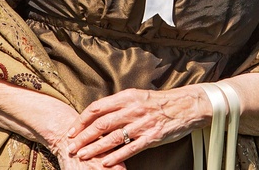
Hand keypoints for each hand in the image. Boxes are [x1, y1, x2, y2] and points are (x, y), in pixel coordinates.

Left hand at [66, 87, 209, 166]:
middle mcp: (133, 109)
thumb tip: (99, 114)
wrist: (186, 105)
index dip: (82, 120)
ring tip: (82, 156)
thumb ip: (120, 104)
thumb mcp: (138, 96)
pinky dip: (116, 157)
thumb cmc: (160, 102)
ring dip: (95, 148)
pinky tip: (106, 163)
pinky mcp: (152, 137)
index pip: (97, 108)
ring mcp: (142, 124)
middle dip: (83, 136)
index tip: (71, 130)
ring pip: (113, 137)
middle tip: (71, 147)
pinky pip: (130, 149)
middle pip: (101, 124)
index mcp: (127, 96)